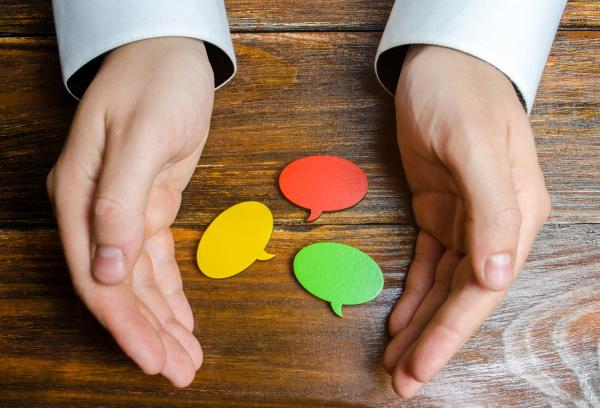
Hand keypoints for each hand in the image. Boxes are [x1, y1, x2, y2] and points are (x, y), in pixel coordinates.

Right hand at [47, 37, 213, 386]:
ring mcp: (122, 209)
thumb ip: (118, 201)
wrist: (170, 53)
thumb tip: (107, 270)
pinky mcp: (149, 204)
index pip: (99, 277)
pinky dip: (171, 291)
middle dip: (149, 334)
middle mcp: (95, 210)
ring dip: (163, 321)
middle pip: (121, 289)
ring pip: (141, 280)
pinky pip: (157, 258)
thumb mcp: (141, 136)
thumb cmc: (154, 83)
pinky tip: (183, 319)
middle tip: (179, 372)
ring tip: (186, 358)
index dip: (125, 325)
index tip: (153, 361)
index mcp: (80, 196)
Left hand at [384, 45, 550, 397]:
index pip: (482, 289)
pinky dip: (413, 292)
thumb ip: (493, 211)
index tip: (419, 367)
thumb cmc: (459, 95)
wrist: (440, 63)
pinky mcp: (440, 211)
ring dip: (418, 323)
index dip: (450, 332)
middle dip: (431, 340)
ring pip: (442, 286)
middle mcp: (495, 226)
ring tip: (394, 360)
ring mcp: (467, 220)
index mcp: (514, 217)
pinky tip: (398, 319)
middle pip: (462, 296)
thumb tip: (499, 277)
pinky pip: (428, 263)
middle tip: (401, 380)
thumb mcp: (473, 146)